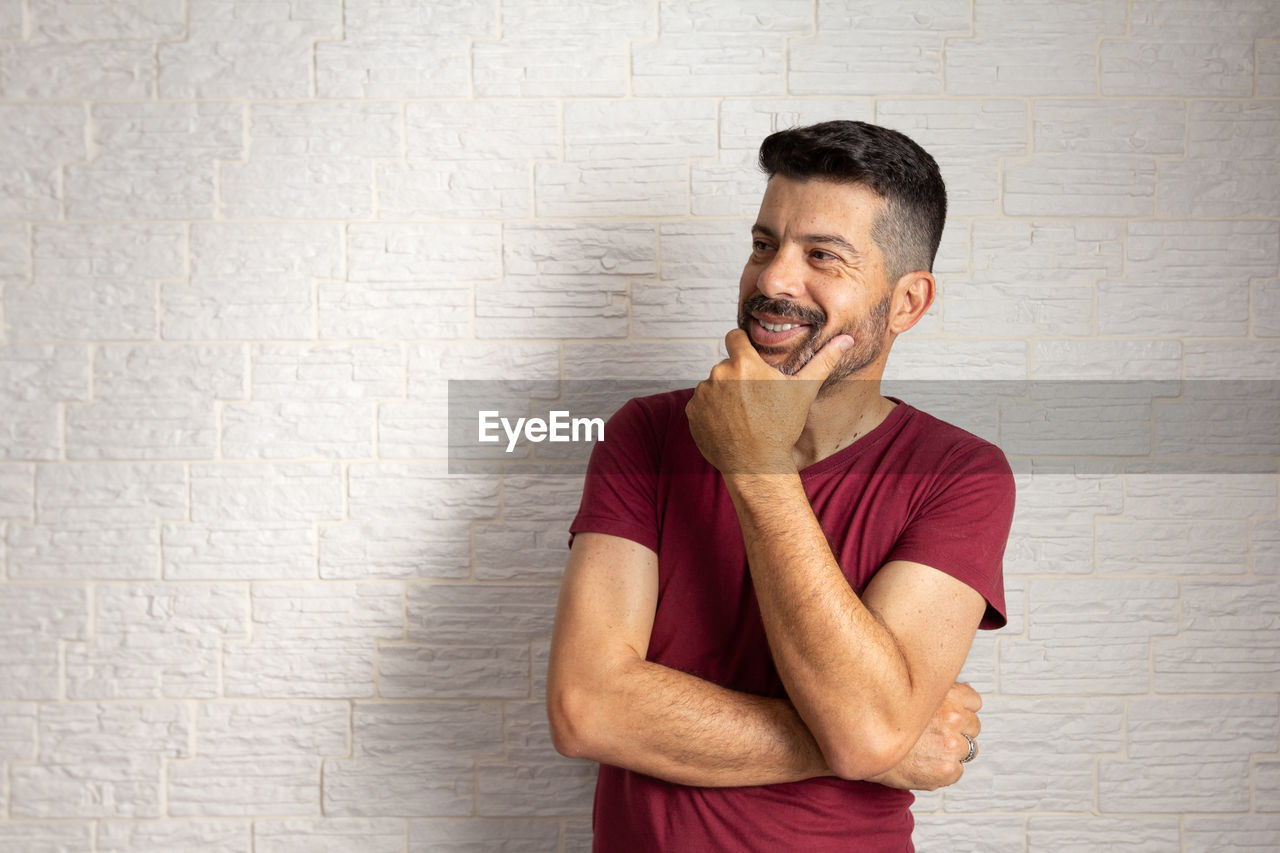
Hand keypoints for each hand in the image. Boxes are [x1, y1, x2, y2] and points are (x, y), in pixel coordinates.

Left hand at [685, 329, 852, 473]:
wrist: (757, 465)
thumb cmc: (782, 427)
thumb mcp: (804, 391)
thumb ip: (823, 361)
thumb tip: (846, 339)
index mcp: (744, 363)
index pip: (734, 336)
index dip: (743, 345)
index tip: (751, 359)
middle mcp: (718, 374)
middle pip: (726, 365)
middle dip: (737, 376)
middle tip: (755, 398)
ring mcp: (703, 394)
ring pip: (713, 385)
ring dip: (724, 394)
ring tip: (743, 414)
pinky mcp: (692, 412)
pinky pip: (701, 404)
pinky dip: (712, 411)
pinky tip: (730, 424)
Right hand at [865, 682, 981, 790]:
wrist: (860, 747)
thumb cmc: (880, 717)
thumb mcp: (907, 690)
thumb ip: (936, 689)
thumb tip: (962, 687)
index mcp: (947, 695)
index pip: (974, 702)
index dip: (960, 709)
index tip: (945, 715)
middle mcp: (952, 718)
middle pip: (973, 726)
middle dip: (958, 731)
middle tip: (933, 735)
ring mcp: (951, 745)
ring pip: (968, 749)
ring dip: (952, 752)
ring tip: (926, 750)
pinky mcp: (946, 770)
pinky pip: (957, 771)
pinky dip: (944, 771)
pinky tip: (923, 764)